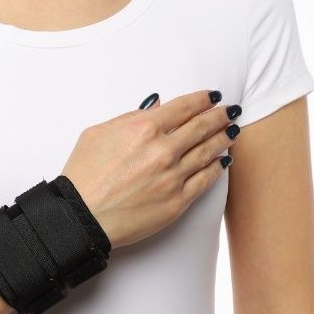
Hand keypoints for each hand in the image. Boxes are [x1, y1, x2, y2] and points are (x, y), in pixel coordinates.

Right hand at [60, 90, 240, 248]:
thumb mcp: (97, 133)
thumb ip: (129, 118)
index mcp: (143, 128)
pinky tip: (223, 160)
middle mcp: (163, 150)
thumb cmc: (83, 175)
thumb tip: (156, 109)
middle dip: (220, 115)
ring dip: (224, 138)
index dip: (202, 99)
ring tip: (232, 131)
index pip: (183, 107)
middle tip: (230, 111)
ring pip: (209, 151)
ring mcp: (173, 177)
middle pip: (202, 126)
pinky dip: (217, 168)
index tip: (212, 96)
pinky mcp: (177, 202)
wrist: (81, 216)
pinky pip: (205, 180)